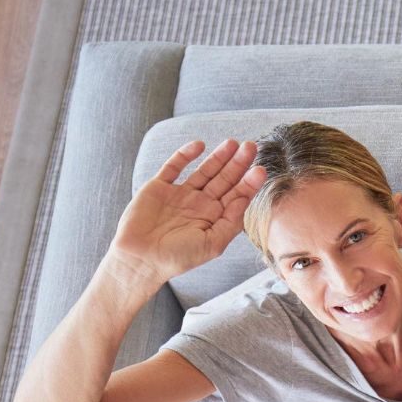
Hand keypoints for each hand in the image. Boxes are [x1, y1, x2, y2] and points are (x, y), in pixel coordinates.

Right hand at [107, 139, 268, 288]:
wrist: (141, 258)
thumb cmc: (178, 257)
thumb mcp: (213, 244)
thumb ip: (231, 222)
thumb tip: (245, 198)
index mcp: (215, 219)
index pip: (237, 196)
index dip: (249, 183)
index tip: (260, 169)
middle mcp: (201, 204)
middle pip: (225, 179)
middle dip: (238, 164)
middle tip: (251, 146)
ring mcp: (181, 194)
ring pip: (204, 170)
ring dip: (218, 156)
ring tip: (232, 143)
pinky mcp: (159, 186)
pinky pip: (174, 166)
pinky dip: (186, 155)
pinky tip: (200, 145)